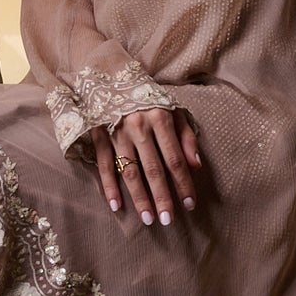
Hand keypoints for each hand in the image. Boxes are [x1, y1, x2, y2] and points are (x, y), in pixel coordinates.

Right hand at [90, 108, 200, 225]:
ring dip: (139, 197)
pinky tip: (117, 206)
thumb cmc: (150, 98)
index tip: (190, 204)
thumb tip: (196, 165)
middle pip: (153, 169)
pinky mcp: (99, 136)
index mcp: (160, 118)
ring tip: (148, 219)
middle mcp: (138, 126)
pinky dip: (109, 186)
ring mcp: (117, 132)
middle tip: (169, 220)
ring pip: (130, 171)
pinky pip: (105, 165)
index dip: (183, 183)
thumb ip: (187, 136)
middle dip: (162, 196)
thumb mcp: (174, 109)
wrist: (112, 76)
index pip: (175, 158)